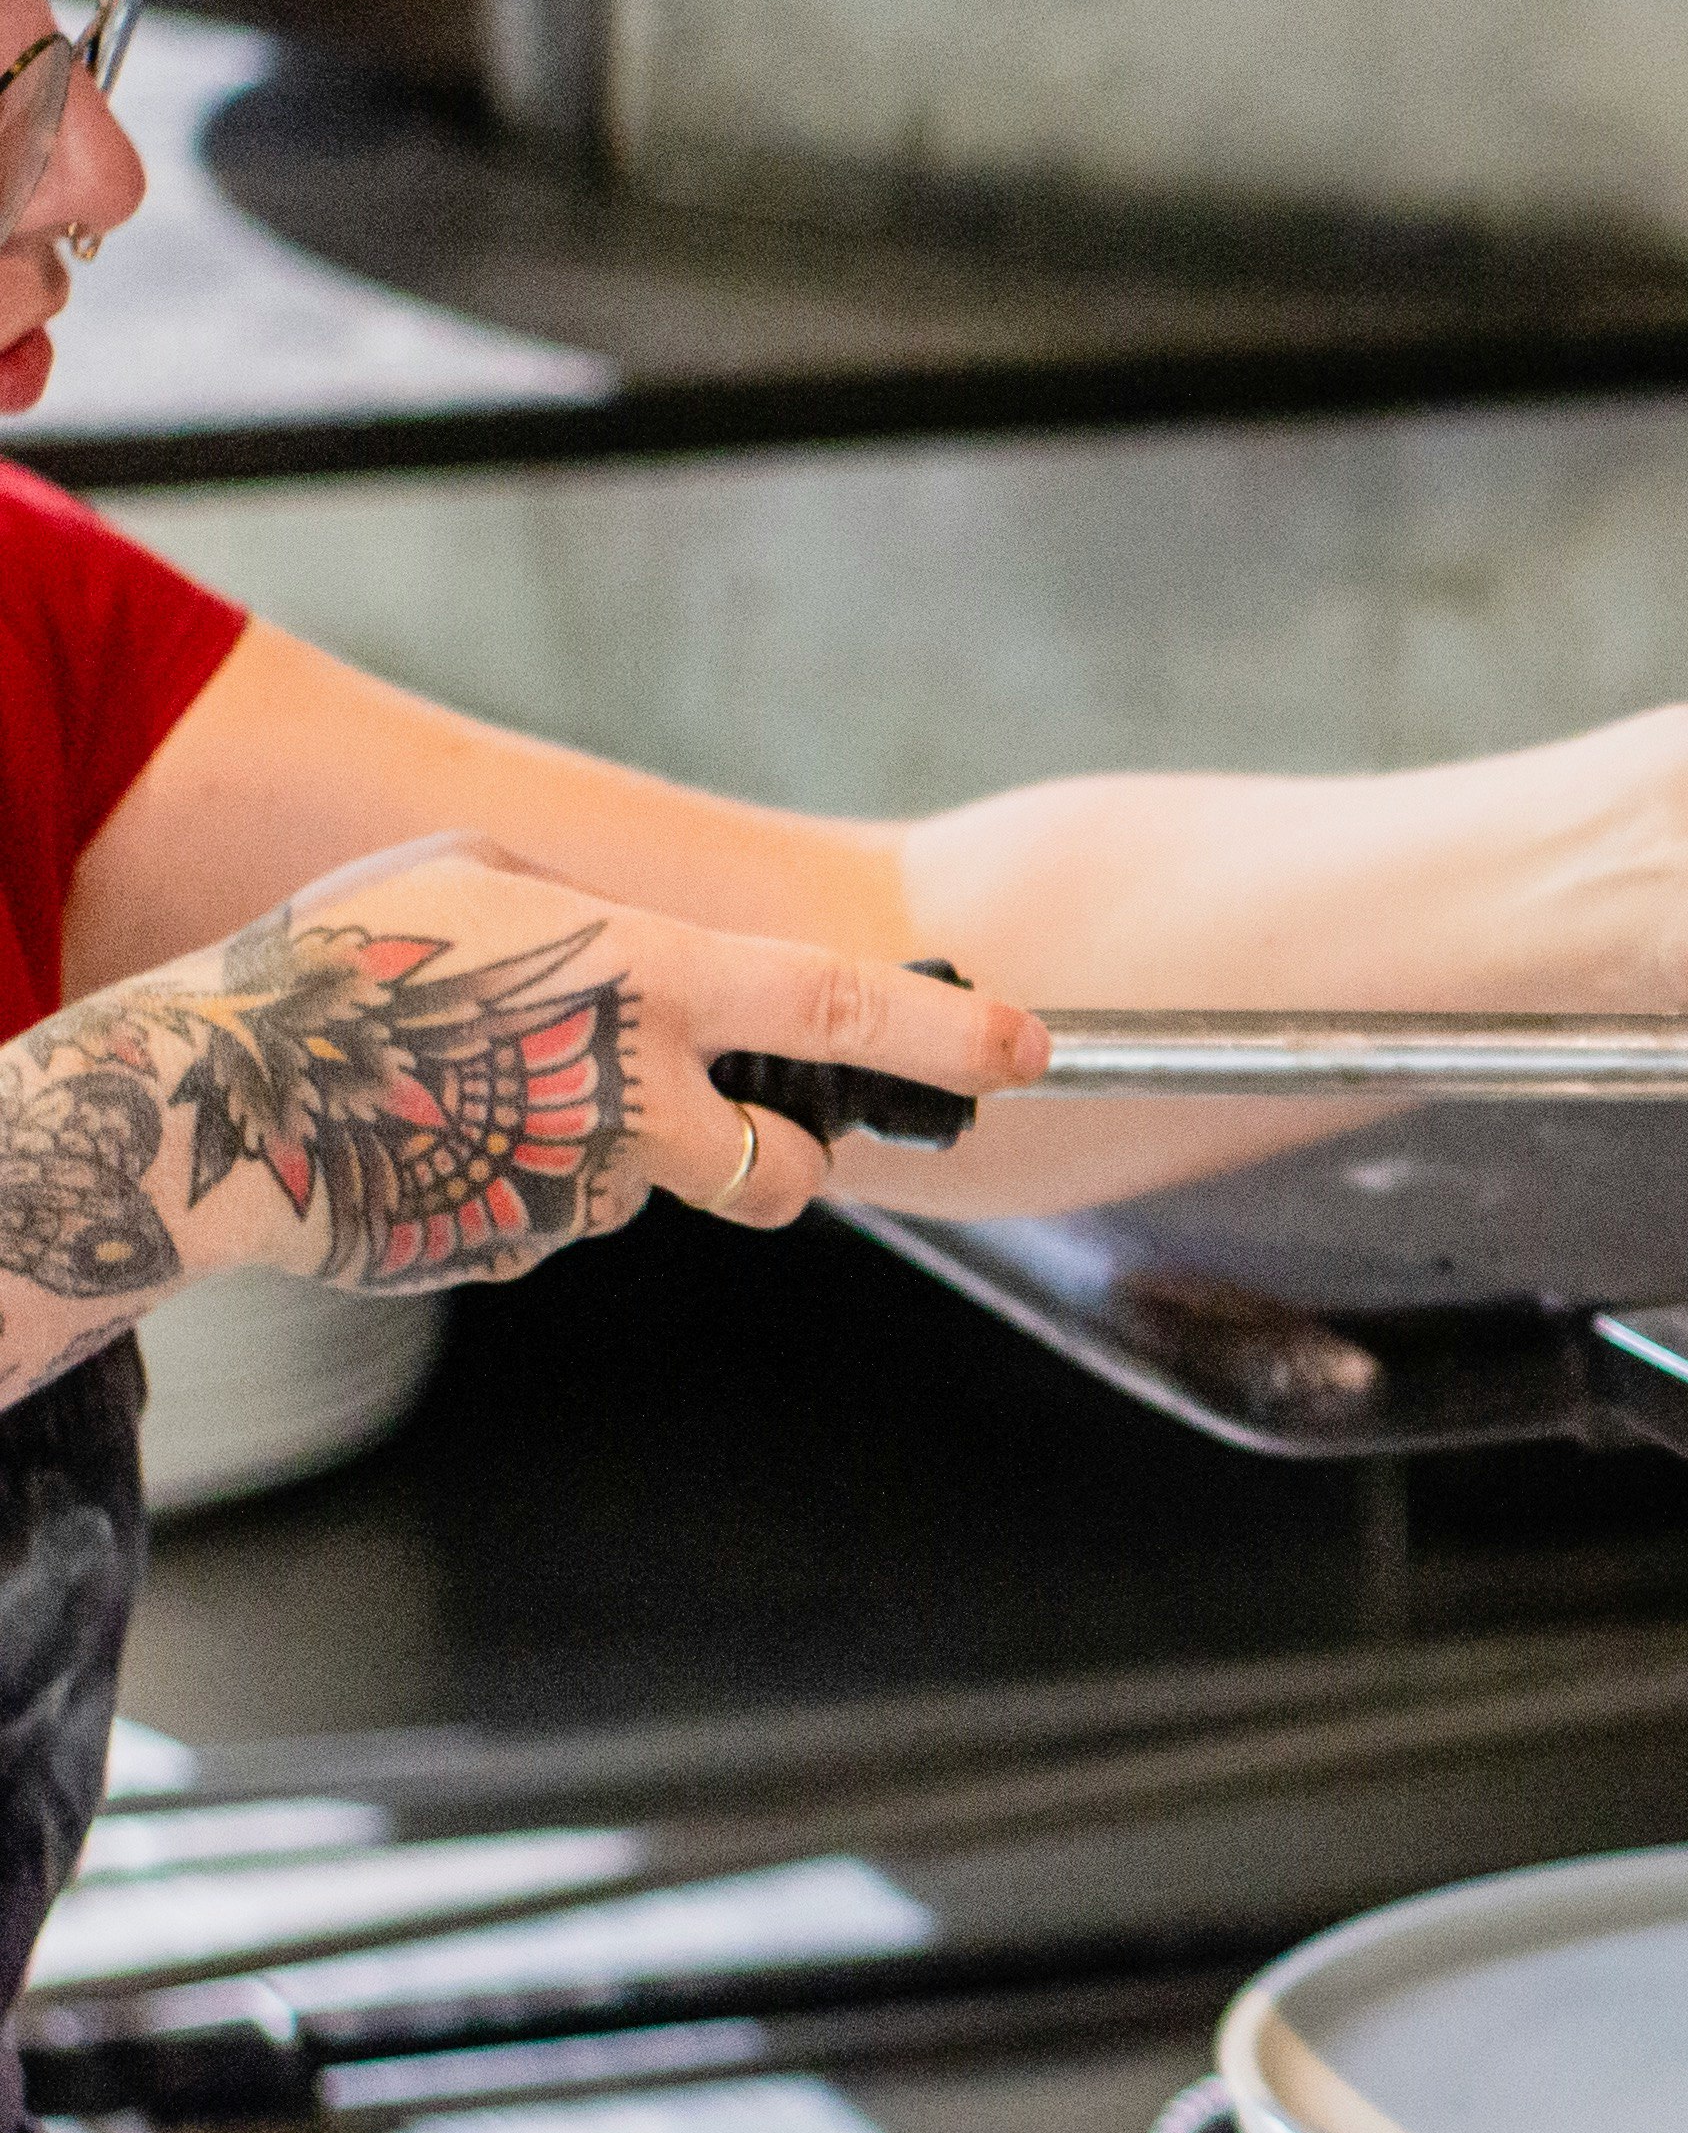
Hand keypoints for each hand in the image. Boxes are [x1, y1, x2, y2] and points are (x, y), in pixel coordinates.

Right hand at [83, 841, 1046, 1289]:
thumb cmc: (340, 965)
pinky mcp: (511, 1252)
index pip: (836, 1010)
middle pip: (781, 1173)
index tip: (1032, 1052)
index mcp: (643, 978)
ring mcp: (576, 1187)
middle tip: (730, 1138)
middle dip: (780, 1170)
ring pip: (641, 1194)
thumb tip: (641, 954)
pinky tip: (428, 1149)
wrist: (210, 1095)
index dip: (945, 1038)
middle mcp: (634, 1092)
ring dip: (594, 1162)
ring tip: (475, 1105)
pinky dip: (506, 1193)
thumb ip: (592, 918)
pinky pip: (544, 1223)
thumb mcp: (478, 880)